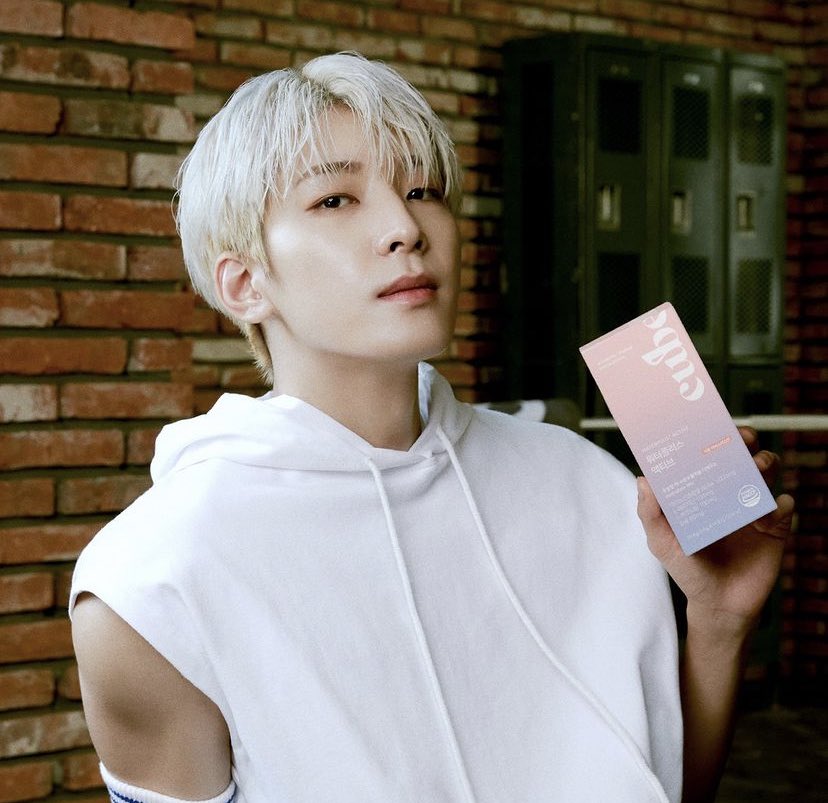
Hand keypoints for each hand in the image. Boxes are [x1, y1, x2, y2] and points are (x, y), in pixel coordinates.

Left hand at [636, 428, 793, 637]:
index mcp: (701, 489)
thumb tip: (643, 479)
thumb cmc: (686, 568)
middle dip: (742, 438)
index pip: (706, 453)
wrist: (719, 605)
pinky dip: (782, 503)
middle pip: (739, 453)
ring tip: (756, 468)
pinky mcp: (775, 527)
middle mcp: (727, 491)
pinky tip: (771, 510)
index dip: (707, 435)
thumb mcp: (661, 542)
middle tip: (741, 437)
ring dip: (764, 462)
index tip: (706, 421)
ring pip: (765, 471)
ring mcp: (752, 506)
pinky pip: (785, 506)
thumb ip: (651, 513)